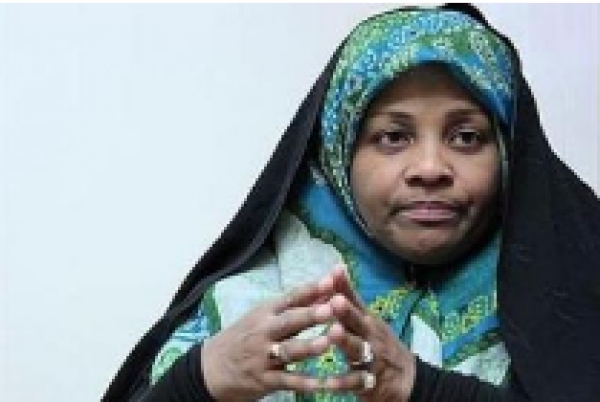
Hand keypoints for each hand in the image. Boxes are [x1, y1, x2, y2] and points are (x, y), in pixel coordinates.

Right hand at [201, 283, 334, 401]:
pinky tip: (325, 384)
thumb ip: (294, 306)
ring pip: (289, 351)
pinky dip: (306, 383)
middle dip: (310, 314)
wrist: (211, 367)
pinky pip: (288, 381)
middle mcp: (264, 332)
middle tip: (332, 308)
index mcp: (265, 313)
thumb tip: (325, 289)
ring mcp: (264, 357)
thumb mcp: (262, 317)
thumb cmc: (243, 337)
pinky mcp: (264, 380)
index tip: (331, 280)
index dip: (310, 290)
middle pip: (289, 322)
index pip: (290, 298)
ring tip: (327, 343)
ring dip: (308, 347)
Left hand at [318, 266, 416, 400]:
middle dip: (347, 311)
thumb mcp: (368, 319)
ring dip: (346, 341)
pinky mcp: (369, 383)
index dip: (345, 287)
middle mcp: (371, 336)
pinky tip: (327, 383)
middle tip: (334, 300)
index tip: (334, 272)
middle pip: (359, 322)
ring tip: (334, 333)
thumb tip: (336, 268)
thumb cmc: (380, 343)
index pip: (355, 300)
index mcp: (367, 320)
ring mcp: (372, 358)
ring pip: (359, 349)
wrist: (409, 380)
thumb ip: (350, 298)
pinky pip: (355, 382)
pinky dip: (341, 383)